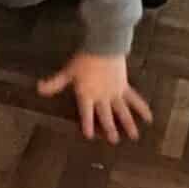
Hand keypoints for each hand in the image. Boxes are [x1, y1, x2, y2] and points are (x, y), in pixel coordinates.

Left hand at [37, 50, 151, 143]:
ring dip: (128, 124)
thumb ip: (55, 83)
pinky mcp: (124, 86)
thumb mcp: (68, 72)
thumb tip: (39, 89)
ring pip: (123, 111)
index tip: (89, 136)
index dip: (87, 124)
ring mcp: (115, 93)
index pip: (86, 113)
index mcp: (87, 94)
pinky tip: (149, 117)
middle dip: (109, 129)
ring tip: (134, 136)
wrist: (104, 46)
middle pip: (106, 115)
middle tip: (113, 141)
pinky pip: (134, 99)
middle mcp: (102, 97)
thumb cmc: (85, 59)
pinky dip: (142, 108)